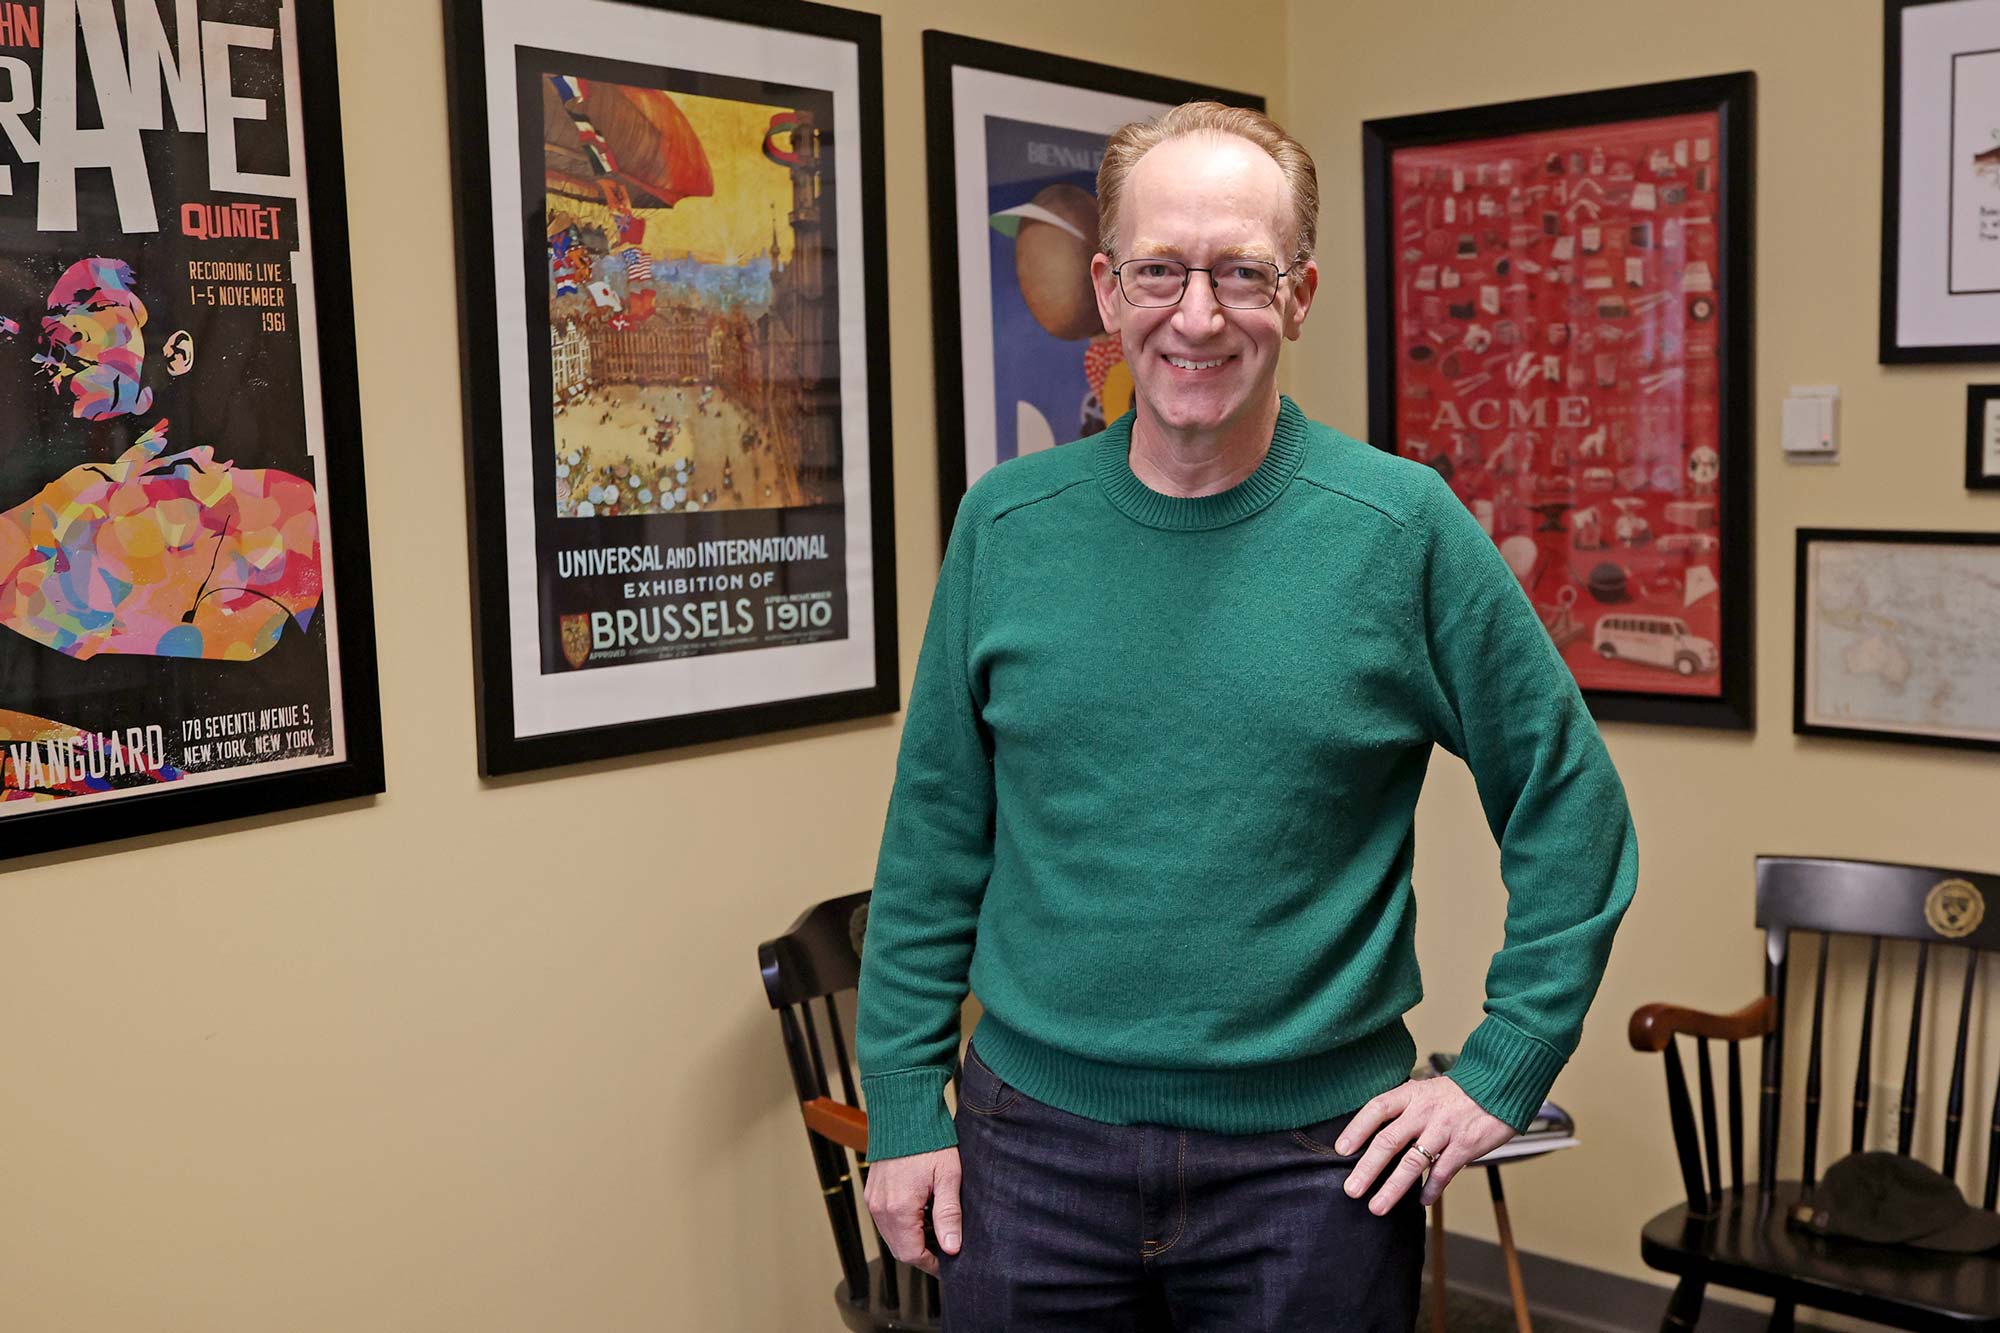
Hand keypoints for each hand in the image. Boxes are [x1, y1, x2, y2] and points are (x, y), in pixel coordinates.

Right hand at [863, 1146, 961, 1276]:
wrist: (905, 1114)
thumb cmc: (930, 1142)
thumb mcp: (948, 1177)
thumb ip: (949, 1215)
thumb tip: (952, 1248)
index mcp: (899, 1208)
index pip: (912, 1254)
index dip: (932, 1263)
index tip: (949, 1262)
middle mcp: (880, 1208)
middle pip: (900, 1249)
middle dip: (923, 1253)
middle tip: (946, 1247)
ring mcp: (874, 1200)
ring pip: (892, 1236)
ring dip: (912, 1239)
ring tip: (936, 1228)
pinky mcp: (872, 1193)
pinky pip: (885, 1220)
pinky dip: (902, 1225)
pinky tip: (921, 1215)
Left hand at [1335, 1078, 1515, 1213]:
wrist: (1499, 1085)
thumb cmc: (1457, 1094)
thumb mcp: (1425, 1091)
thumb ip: (1403, 1111)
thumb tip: (1374, 1137)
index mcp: (1411, 1094)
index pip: (1376, 1109)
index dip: (1357, 1129)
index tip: (1341, 1150)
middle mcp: (1424, 1111)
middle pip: (1389, 1140)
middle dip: (1368, 1168)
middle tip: (1352, 1189)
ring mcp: (1445, 1128)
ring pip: (1413, 1162)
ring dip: (1393, 1187)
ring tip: (1377, 1206)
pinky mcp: (1466, 1145)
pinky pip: (1443, 1171)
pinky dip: (1431, 1189)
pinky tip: (1421, 1202)